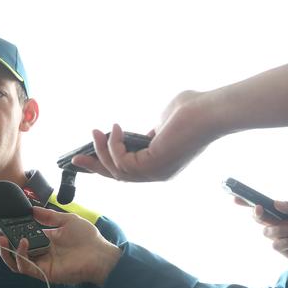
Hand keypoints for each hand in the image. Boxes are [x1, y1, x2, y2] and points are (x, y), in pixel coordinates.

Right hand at [0, 206, 121, 285]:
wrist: (100, 254)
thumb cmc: (87, 238)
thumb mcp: (65, 220)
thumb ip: (47, 216)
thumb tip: (31, 209)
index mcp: (43, 240)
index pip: (19, 236)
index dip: (7, 231)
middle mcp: (39, 252)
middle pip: (12, 250)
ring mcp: (40, 264)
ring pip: (14, 261)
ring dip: (5, 250)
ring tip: (0, 239)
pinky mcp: (43, 273)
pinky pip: (25, 266)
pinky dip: (19, 255)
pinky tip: (22, 242)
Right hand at [72, 91, 218, 181]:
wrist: (211, 111)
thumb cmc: (194, 110)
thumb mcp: (164, 120)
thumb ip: (151, 129)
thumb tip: (143, 133)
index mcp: (161, 164)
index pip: (128, 170)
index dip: (107, 163)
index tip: (88, 155)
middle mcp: (158, 173)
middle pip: (118, 176)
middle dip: (95, 166)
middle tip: (75, 158)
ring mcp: (155, 172)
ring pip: (117, 170)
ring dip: (102, 151)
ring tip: (97, 131)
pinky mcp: (152, 166)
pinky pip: (121, 161)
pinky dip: (114, 146)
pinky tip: (116, 129)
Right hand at [235, 198, 287, 258]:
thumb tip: (275, 204)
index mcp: (280, 212)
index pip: (261, 205)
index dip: (246, 202)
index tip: (235, 198)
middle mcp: (277, 223)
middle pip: (258, 218)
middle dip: (257, 214)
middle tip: (259, 208)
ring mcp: (278, 236)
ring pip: (267, 232)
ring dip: (281, 230)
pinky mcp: (281, 249)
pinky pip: (275, 245)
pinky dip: (285, 242)